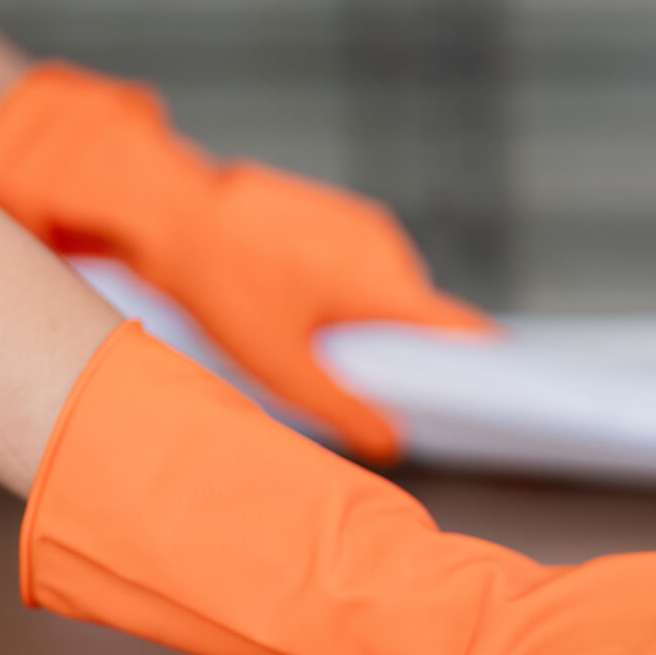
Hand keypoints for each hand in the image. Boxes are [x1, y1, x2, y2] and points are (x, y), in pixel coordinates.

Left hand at [170, 160, 490, 462]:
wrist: (174, 214)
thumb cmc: (224, 286)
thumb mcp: (284, 369)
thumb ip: (346, 411)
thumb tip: (390, 443)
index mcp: (384, 284)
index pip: (465, 330)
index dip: (480, 368)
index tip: (479, 397)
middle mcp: (388, 246)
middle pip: (420, 314)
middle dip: (394, 350)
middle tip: (344, 372)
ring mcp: (365, 222)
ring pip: (388, 289)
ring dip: (364, 317)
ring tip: (304, 329)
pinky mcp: (342, 211)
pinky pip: (365, 262)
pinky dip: (345, 287)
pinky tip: (295, 297)